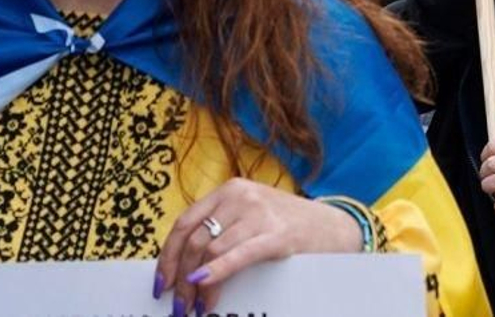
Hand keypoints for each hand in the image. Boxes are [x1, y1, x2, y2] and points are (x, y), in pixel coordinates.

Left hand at [155, 178, 362, 314]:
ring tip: (196, 308)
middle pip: (195, 240)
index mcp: (230, 190)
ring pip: (210, 251)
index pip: (184, 223)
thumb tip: (182, 266)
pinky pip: (237, 255)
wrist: (333, 226)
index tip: (160, 282)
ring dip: (196, 286)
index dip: (167, 255)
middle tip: (178, 305)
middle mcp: (241, 197)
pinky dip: (216, 272)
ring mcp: (259, 214)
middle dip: (180, 278)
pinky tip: (204, 288)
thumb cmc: (287, 225)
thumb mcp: (250, 216)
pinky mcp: (276, 235)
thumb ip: (221, 229)